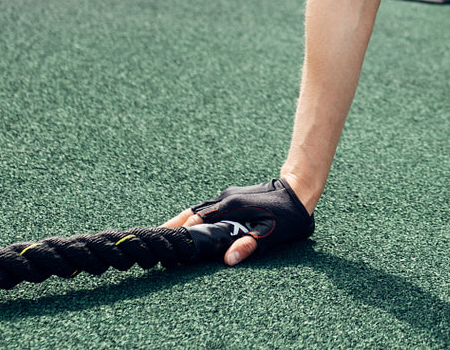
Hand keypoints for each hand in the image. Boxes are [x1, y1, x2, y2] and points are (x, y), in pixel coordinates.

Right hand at [161, 178, 314, 265]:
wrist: (298, 189)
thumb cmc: (287, 215)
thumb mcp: (272, 233)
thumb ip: (250, 244)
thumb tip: (228, 260)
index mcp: (230, 208)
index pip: (197, 223)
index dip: (180, 234)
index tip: (164, 245)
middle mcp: (224, 200)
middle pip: (190, 214)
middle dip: (171, 226)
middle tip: (152, 239)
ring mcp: (226, 197)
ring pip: (196, 210)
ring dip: (179, 221)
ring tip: (162, 234)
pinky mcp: (231, 198)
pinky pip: (205, 209)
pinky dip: (193, 218)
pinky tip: (188, 227)